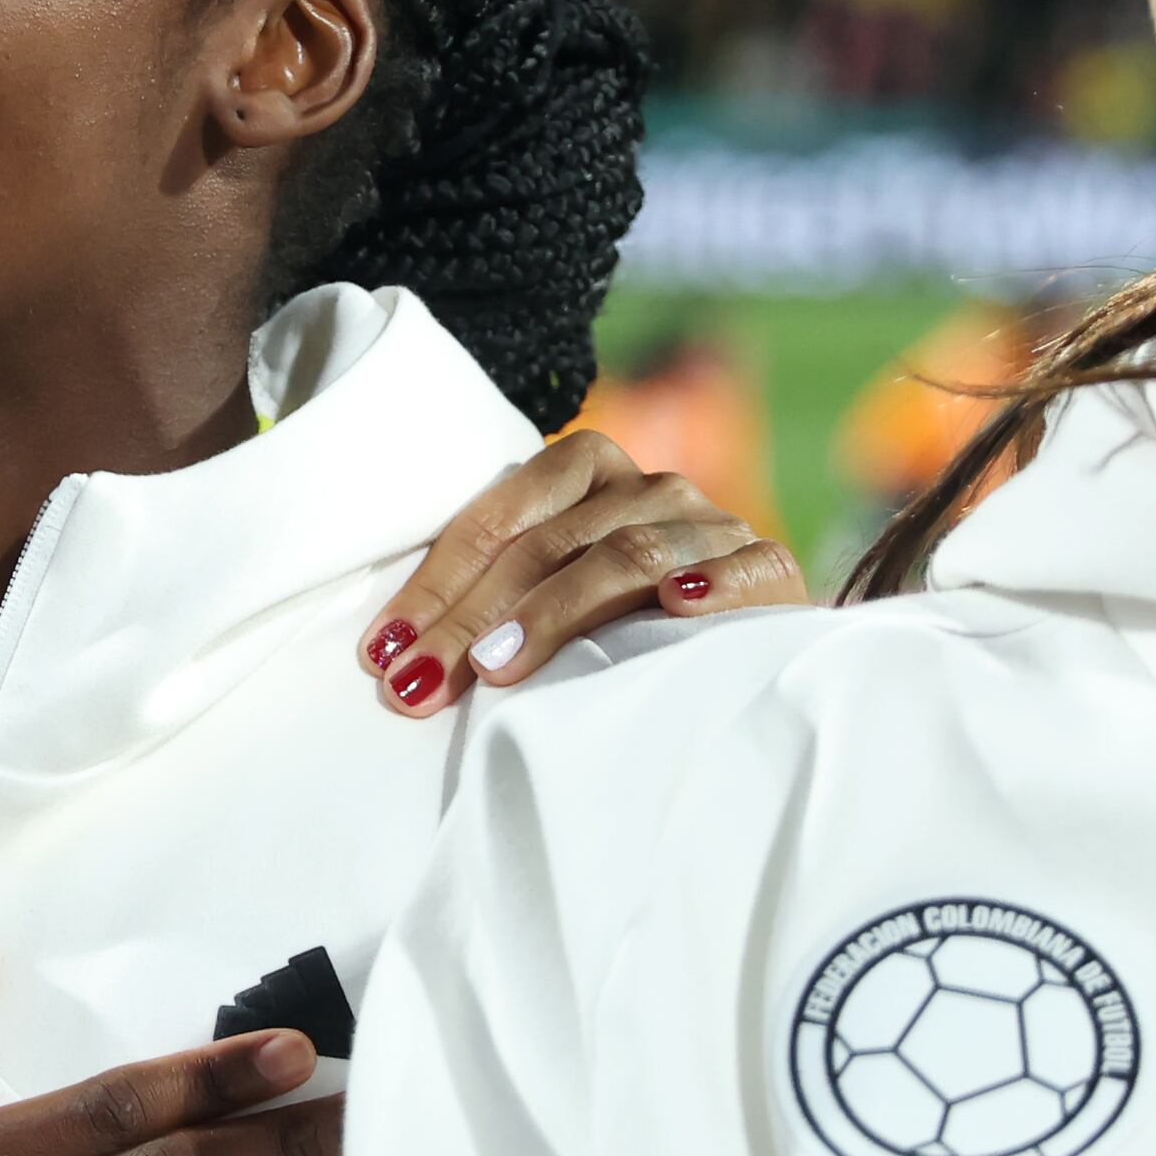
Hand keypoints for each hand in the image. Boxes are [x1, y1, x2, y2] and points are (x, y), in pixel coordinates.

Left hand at [357, 427, 808, 714]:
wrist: (747, 655)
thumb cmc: (624, 633)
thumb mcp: (551, 605)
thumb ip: (492, 604)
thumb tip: (394, 659)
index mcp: (587, 473)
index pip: (499, 515)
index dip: (437, 582)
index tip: (385, 650)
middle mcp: (649, 487)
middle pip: (547, 542)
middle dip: (472, 616)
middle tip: (421, 682)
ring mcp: (712, 525)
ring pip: (626, 553)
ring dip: (556, 611)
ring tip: (500, 667)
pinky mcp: (770, 569)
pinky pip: (743, 567)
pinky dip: (710, 583)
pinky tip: (679, 607)